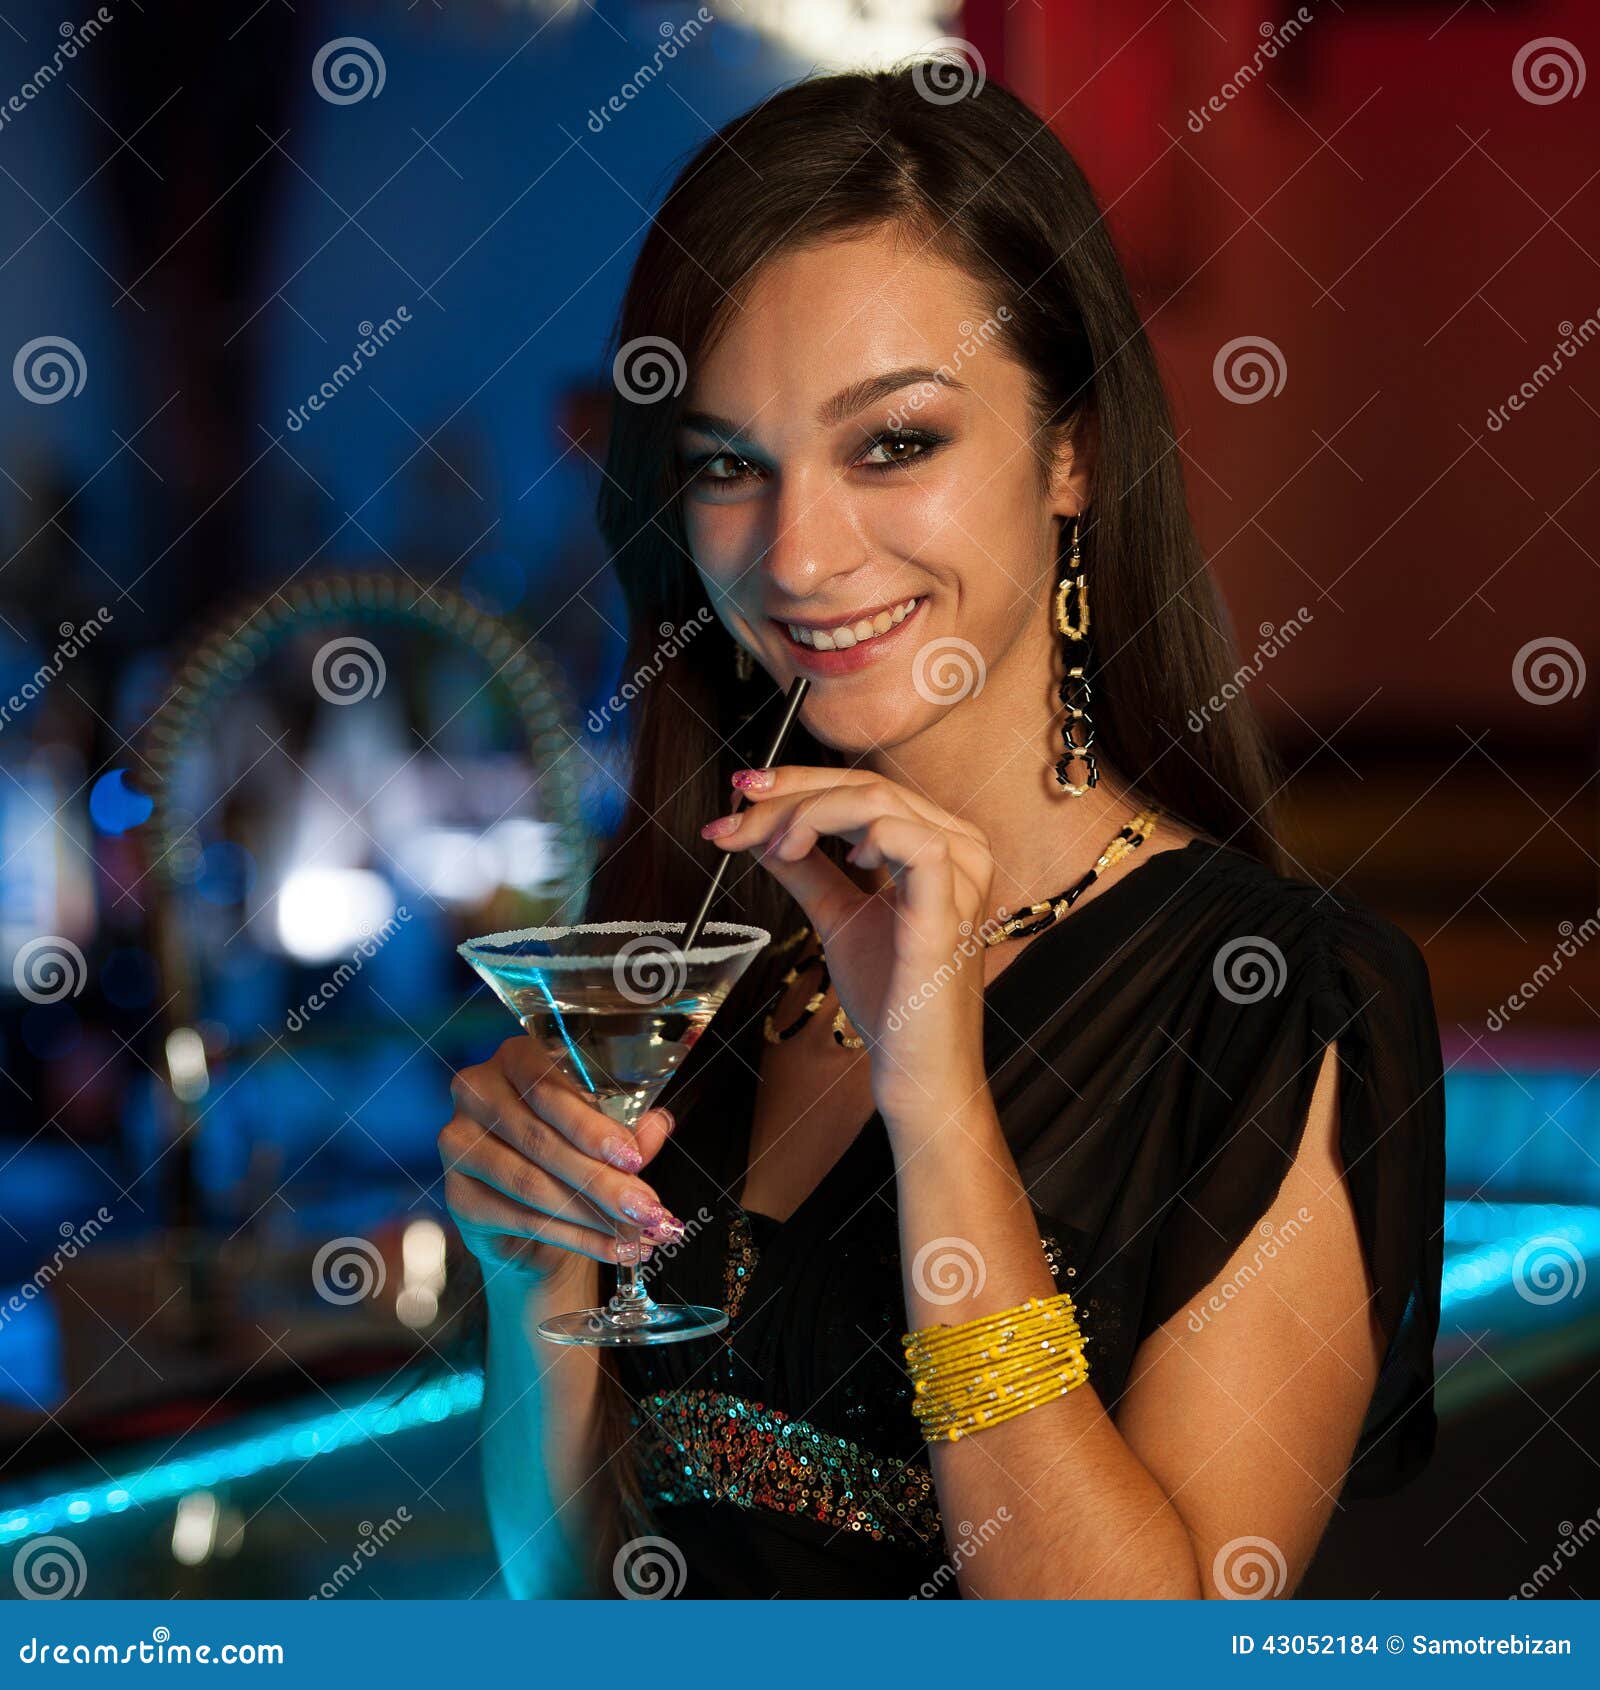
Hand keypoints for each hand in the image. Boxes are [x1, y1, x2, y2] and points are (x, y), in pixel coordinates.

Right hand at [438, 1035, 685, 1289]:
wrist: (529, 1207)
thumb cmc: (567, 1151)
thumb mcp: (603, 1136)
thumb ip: (629, 1132)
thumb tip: (659, 1125)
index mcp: (515, 1058)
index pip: (548, 1089)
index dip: (591, 1128)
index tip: (633, 1159)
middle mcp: (477, 1092)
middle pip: (542, 1142)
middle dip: (602, 1181)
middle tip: (647, 1210)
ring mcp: (459, 1143)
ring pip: (532, 1185)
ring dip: (592, 1215)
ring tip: (637, 1233)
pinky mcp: (457, 1196)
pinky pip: (522, 1220)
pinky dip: (576, 1239)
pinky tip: (614, 1248)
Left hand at [701, 765, 995, 1130]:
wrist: (916, 1069)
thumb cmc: (890, 996)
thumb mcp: (837, 916)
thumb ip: (805, 870)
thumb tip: (758, 832)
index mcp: (939, 843)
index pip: (864, 787)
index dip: (798, 782)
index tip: (739, 796)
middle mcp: (961, 848)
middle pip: (867, 786)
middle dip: (789, 796)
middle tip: (733, 820)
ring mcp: (962, 876)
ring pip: (880, 803)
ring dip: (809, 815)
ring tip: (773, 849)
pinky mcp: (951, 911)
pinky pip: (915, 844)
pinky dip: (861, 836)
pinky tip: (836, 861)